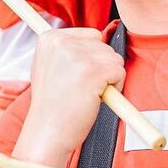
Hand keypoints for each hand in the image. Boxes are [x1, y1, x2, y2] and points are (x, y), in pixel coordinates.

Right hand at [15, 27, 124, 166]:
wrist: (48, 132)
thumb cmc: (52, 104)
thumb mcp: (51, 66)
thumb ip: (70, 48)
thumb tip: (101, 34)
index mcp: (50, 38)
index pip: (91, 35)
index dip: (91, 58)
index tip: (74, 76)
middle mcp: (62, 42)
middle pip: (104, 45)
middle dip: (100, 67)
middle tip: (80, 88)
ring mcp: (78, 55)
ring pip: (114, 57)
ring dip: (108, 78)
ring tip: (85, 93)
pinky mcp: (94, 70)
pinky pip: (120, 71)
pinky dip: (115, 87)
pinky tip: (94, 98)